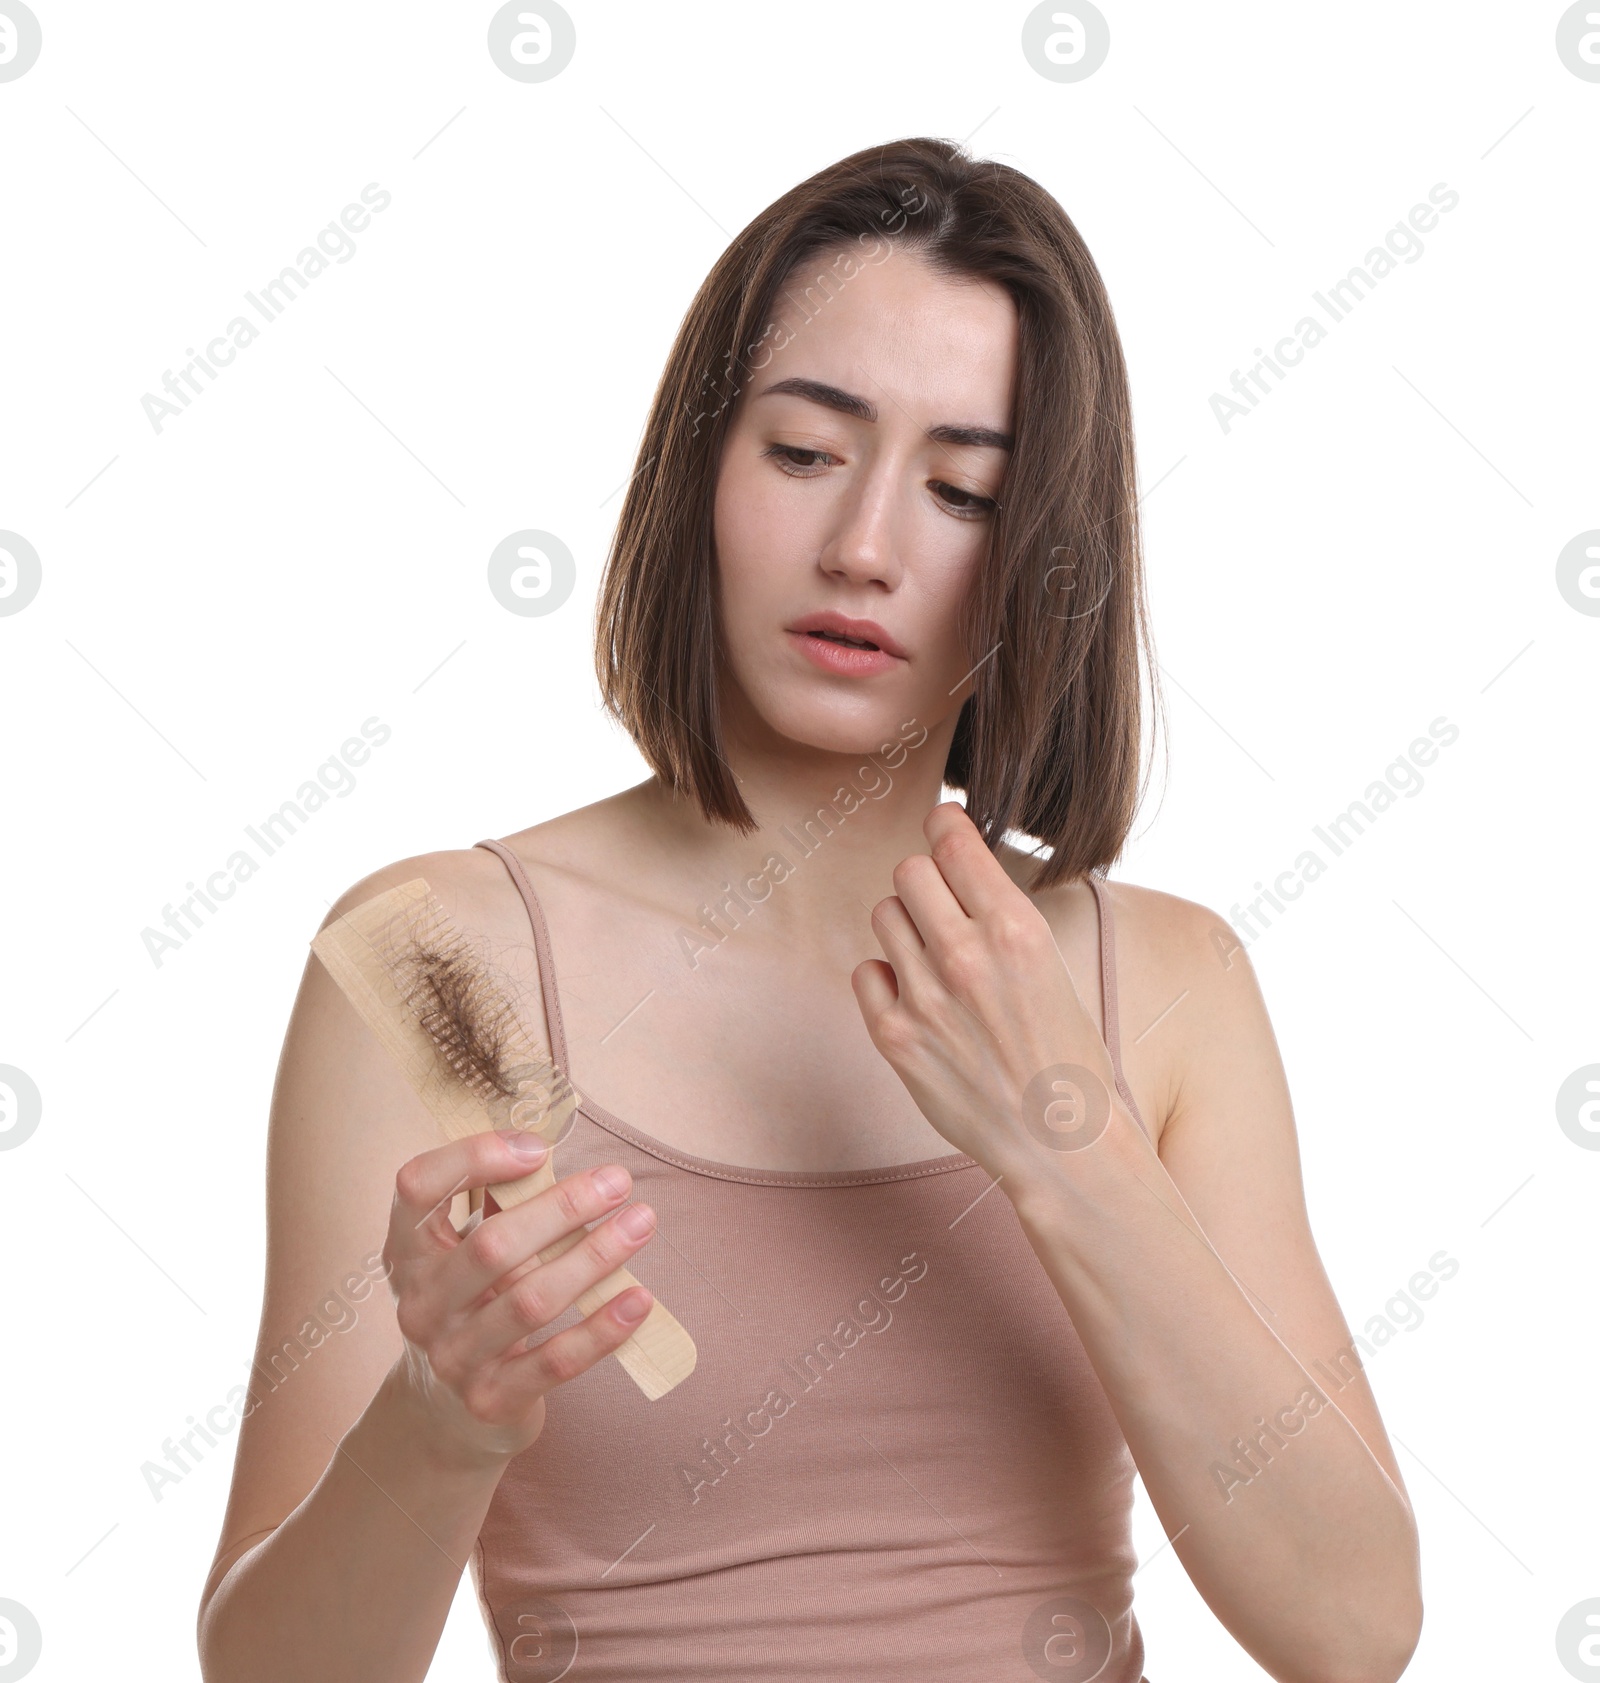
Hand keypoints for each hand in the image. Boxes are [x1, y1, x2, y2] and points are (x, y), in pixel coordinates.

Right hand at [380, 1128, 656, 1469]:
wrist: (443, 1413)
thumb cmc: (473, 1305)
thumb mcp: (464, 1254)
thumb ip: (501, 1208)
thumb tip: (566, 1162)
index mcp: (409, 1249)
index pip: (418, 1187)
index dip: (473, 1157)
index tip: (539, 1148)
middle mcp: (421, 1302)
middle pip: (491, 1246)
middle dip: (563, 1207)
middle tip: (618, 1182)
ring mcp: (452, 1356)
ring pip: (531, 1300)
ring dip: (595, 1258)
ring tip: (641, 1224)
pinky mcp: (489, 1399)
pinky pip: (554, 1361)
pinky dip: (601, 1329)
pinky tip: (639, 1300)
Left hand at [851, 801, 1125, 1183]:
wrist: (1059, 1140)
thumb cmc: (1065, 1051)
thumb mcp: (1050, 964)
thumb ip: (999, 916)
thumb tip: (956, 864)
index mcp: (1015, 930)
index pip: (954, 843)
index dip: (945, 825)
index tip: (942, 824)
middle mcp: (965, 956)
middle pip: (909, 871)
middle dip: (926, 880)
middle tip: (943, 904)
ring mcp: (924, 997)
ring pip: (885, 914)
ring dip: (906, 926)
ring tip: (936, 959)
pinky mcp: (894, 1036)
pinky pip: (866, 971)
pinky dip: (886, 977)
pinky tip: (917, 997)